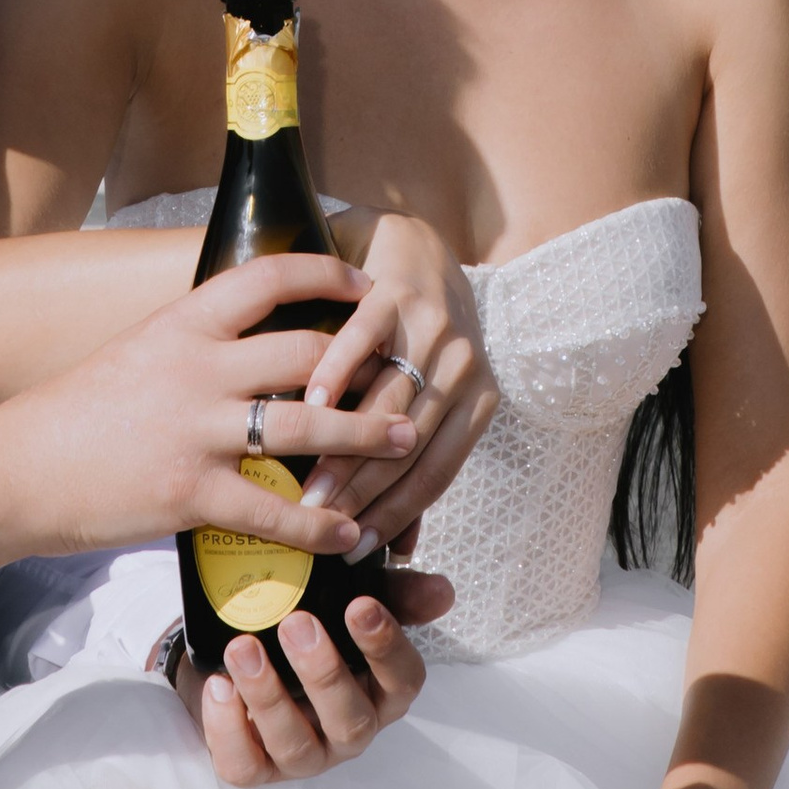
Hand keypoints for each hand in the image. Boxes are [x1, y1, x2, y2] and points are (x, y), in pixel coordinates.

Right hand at [0, 255, 417, 575]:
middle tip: (406, 376)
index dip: (326, 275)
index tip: (365, 285)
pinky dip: (319, 523)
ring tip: (402, 442)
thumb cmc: (77, 414)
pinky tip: (347, 533)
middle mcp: (196, 366)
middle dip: (368, 365)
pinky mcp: (188, 493)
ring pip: (306, 425)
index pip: (270, 276)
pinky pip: (274, 509)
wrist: (17, 469)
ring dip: (364, 436)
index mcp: (183, 323)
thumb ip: (196, 347)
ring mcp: (195, 430)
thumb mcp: (138, 352)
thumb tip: (253, 345)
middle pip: (308, 351)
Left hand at [179, 571, 452, 786]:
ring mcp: (302, 755)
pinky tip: (218, 686)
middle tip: (296, 622)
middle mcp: (347, 730)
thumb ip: (390, 592)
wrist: (233, 644)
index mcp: (379, 692)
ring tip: (243, 648)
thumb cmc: (306, 622)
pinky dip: (227, 729)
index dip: (387, 647)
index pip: (403, 681)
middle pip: (350, 721)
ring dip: (268, 696)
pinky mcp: (255, 767)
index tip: (360, 605)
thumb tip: (443, 592)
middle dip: (323, 673)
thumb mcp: (345, 599)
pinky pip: (244, 766)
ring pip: (295, 745)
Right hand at [303, 212, 496, 544]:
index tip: (356, 548)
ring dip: (345, 445)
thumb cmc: (418, 335)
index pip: (436, 473)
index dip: (396, 513)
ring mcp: (433, 327)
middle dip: (362, 489)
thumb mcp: (431, 396)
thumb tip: (398, 543)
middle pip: (408, 444)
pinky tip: (310, 400)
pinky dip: (339, 372)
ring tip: (308, 481)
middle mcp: (464, 366)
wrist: (417, 240)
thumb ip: (416, 462)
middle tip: (320, 520)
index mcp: (480, 400)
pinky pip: (365, 340)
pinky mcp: (397, 291)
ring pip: (386, 401)